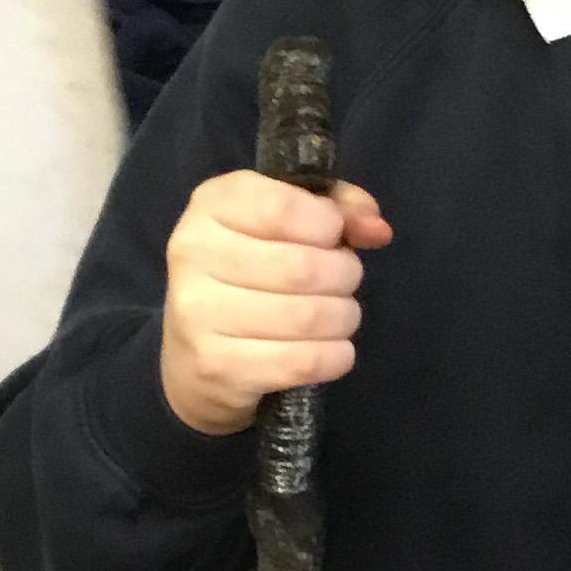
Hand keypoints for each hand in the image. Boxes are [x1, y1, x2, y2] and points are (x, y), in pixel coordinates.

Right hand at [159, 170, 391, 435]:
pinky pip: (303, 362)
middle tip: (342, 282)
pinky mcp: (218, 366)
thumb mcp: (284, 222)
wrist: (193, 356)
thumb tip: (377, 229)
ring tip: (337, 315)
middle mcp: (195, 252)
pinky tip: (330, 349)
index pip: (283, 207)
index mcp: (211, 204)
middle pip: (304, 267)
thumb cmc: (249, 274)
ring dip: (343, 318)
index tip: (333, 236)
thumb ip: (335, 208)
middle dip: (344, 275)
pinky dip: (334, 356)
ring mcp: (200, 313)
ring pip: (309, 317)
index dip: (328, 224)